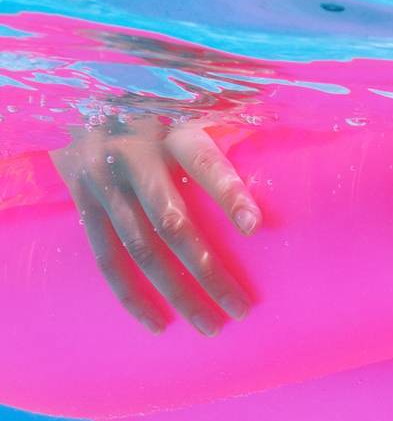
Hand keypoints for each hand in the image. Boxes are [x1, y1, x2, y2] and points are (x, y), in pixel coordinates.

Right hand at [51, 116, 258, 333]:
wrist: (81, 99)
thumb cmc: (163, 108)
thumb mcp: (197, 98)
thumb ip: (238, 107)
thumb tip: (284, 94)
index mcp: (171, 130)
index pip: (203, 162)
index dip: (227, 192)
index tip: (254, 226)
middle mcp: (132, 156)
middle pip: (172, 222)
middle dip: (208, 270)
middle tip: (242, 307)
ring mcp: (102, 183)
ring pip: (141, 250)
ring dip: (177, 293)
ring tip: (211, 325)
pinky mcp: (83, 205)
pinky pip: (106, 258)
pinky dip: (130, 295)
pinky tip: (157, 323)